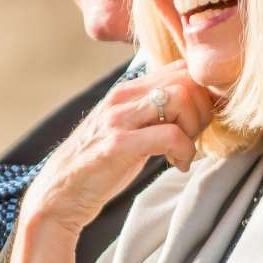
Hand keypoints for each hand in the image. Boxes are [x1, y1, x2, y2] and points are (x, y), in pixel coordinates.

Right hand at [21, 62, 214, 237]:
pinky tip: (178, 165)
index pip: (181, 68)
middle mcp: (122, 96)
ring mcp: (119, 118)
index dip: (201, 93)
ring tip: (184, 150)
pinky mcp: (119, 143)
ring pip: (182, 97)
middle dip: (203, 110)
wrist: (59, 194)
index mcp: (127, 90)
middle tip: (194, 137)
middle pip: (187, 78)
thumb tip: (192, 106)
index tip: (199, 122)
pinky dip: (185, 151)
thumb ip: (152, 113)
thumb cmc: (99, 165)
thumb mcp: (127, 129)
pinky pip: (171, 135)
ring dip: (195, 127)